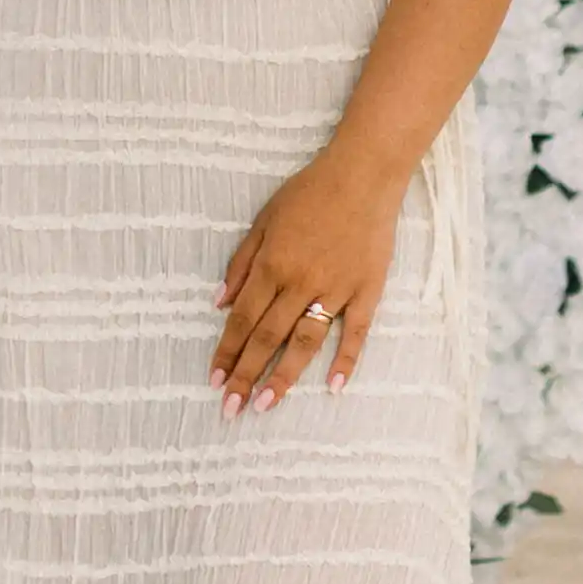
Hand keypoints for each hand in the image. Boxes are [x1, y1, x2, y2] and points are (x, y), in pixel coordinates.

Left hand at [213, 154, 405, 410]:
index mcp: (272, 265)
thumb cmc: (309, 193)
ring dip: (284, 376)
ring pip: (305, 342)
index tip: (215, 379)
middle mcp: (300, 282)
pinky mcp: (367, 290)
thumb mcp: (264, 220)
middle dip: (246, 375)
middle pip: (268, 337)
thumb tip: (219, 303)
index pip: (242, 319)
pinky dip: (346, 361)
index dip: (227, 351)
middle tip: (231, 409)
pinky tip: (334, 387)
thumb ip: (241, 263)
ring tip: (267, 405)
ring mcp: (336, 289)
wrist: (363, 174)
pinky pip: (356, 332)